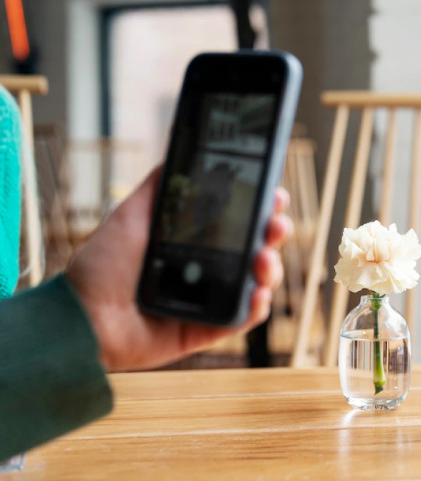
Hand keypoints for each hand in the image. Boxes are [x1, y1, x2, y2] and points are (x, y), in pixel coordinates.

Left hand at [65, 166, 291, 371]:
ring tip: (263, 259)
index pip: (238, 221)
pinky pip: (245, 318)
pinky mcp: (210, 328)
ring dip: (271, 267)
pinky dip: (258, 306)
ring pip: (258, 280)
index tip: (273, 193)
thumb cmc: (101, 266)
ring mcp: (211, 298)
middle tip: (276, 225)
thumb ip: (159, 187)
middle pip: (257, 247)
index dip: (260, 207)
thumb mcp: (130, 215)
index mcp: (193, 240)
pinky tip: (257, 293)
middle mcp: (208, 267)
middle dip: (274, 232)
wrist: (84, 316)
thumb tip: (180, 153)